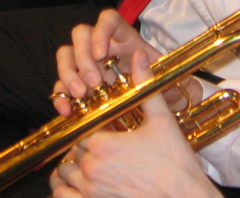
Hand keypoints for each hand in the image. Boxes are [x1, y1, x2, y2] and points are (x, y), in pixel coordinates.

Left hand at [49, 52, 218, 197]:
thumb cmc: (176, 163)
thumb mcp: (161, 120)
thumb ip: (144, 86)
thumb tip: (140, 56)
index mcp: (102, 143)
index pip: (80, 129)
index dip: (91, 129)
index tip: (105, 131)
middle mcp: (91, 168)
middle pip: (72, 151)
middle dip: (84, 149)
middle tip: (104, 150)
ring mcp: (91, 192)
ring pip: (64, 176)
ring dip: (72, 170)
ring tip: (93, 168)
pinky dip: (65, 192)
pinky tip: (81, 187)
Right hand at [52, 10, 160, 116]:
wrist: (162, 110)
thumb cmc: (164, 89)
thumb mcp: (164, 81)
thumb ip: (154, 71)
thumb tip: (140, 57)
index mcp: (125, 40)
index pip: (109, 20)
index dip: (101, 31)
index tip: (101, 53)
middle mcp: (103, 47)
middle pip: (81, 34)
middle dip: (83, 57)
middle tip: (93, 82)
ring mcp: (89, 65)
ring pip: (66, 55)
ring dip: (69, 73)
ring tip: (80, 94)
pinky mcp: (80, 86)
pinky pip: (62, 85)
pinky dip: (61, 97)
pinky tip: (68, 110)